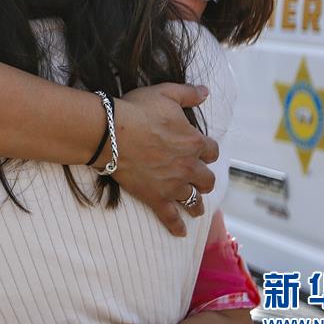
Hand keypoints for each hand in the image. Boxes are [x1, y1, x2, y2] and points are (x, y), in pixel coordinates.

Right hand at [108, 83, 218, 236]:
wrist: (112, 133)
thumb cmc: (137, 110)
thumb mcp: (166, 94)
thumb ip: (189, 93)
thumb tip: (206, 91)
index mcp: (193, 142)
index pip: (211, 150)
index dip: (207, 151)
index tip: (202, 152)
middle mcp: (188, 166)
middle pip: (207, 179)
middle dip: (204, 179)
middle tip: (199, 180)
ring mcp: (173, 185)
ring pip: (193, 199)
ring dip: (196, 203)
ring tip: (196, 209)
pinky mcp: (156, 198)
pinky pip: (170, 216)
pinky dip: (176, 226)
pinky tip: (180, 232)